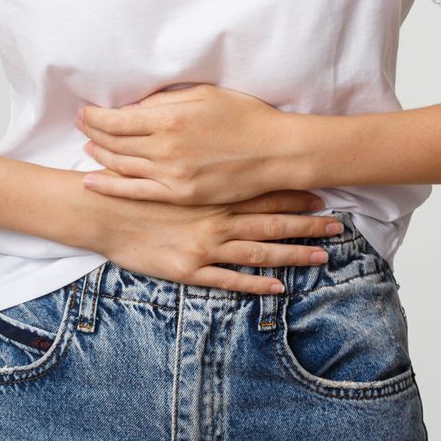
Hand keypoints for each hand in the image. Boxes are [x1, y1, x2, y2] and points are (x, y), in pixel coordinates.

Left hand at [75, 82, 301, 205]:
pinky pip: (137, 192)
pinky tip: (93, 182)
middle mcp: (165, 148)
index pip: (115, 119)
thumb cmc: (245, 117)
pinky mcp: (181, 195)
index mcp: (169, 118)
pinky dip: (110, 187)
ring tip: (88, 148)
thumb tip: (132, 107)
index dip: (94, 116)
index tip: (85, 111)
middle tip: (81, 125)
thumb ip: (164, 101)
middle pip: (113, 142)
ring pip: (121, 166)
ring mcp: (172, 175)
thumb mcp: (204, 95)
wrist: (276, 152)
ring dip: (99, 156)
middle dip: (91, 133)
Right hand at [75, 182, 341, 295]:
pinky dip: (256, 285)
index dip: (294, 195)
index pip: (262, 193)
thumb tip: (223, 153)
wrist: (103, 212)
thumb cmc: (135, 187)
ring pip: (259, 254)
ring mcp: (205, 248)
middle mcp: (216, 220)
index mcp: (213, 194)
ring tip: (322, 258)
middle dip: (306, 225)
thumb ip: (198, 163)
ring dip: (293, 256)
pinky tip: (278, 288)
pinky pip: (230, 280)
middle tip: (337, 226)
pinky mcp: (190, 271)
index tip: (322, 194)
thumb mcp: (170, 165)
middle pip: (271, 224)